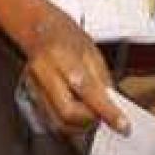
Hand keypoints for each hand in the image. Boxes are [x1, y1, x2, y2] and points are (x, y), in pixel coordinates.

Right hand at [22, 6, 128, 136]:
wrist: (37, 29)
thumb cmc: (65, 36)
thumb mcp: (91, 50)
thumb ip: (102, 78)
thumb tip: (113, 104)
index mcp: (61, 55)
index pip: (86, 89)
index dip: (106, 110)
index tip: (122, 125)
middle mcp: (44, 72)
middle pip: (68, 111)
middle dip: (90, 120)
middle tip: (103, 117)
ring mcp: (34, 86)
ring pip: (58, 122)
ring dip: (80, 125)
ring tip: (91, 115)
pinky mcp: (31, 97)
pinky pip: (52, 120)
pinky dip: (68, 123)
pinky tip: (77, 113)